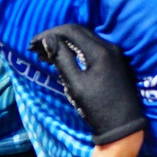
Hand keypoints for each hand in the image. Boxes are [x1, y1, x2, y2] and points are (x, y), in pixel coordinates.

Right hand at [31, 24, 144, 144]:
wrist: (123, 126)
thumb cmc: (97, 108)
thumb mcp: (75, 84)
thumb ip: (62, 59)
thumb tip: (47, 40)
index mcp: (99, 51)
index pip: (70, 31)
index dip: (49, 34)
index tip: (33, 44)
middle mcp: (109, 46)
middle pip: (78, 31)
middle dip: (56, 36)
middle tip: (36, 48)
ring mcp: (114, 52)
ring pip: (85, 37)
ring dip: (65, 42)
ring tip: (46, 54)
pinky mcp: (115, 60)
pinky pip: (93, 46)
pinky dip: (76, 48)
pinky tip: (65, 57)